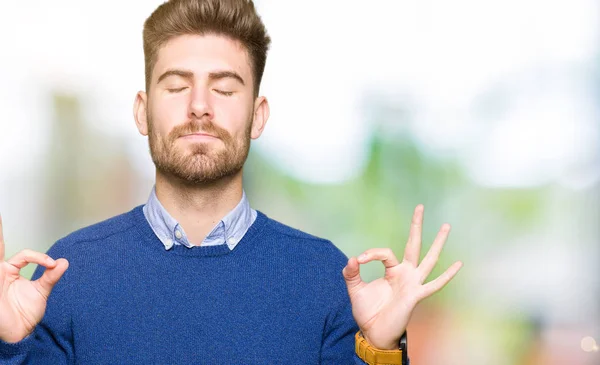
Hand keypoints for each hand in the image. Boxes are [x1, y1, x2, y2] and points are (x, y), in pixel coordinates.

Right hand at [0, 214, 68, 342]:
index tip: (52, 264)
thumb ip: (51, 276)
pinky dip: (18, 260)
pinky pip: (8, 265)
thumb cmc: (25, 314)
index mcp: (10, 271)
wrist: (20, 333)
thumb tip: (64, 261)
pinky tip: (3, 247)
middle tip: (1, 212)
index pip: (24, 255)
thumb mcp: (42, 291)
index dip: (40, 257)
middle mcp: (1, 272)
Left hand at [342, 204, 461, 349]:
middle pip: (413, 244)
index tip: (358, 261)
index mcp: (392, 270)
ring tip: (446, 226)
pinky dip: (446, 276)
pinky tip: (458, 264)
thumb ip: (351, 274)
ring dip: (437, 243)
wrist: (374, 333)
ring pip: (428, 259)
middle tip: (420, 206)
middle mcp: (405, 274)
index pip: (385, 252)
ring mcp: (413, 283)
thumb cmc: (367, 312)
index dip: (371, 253)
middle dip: (416, 226)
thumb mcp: (355, 289)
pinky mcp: (416, 295)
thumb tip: (351, 259)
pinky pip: (434, 285)